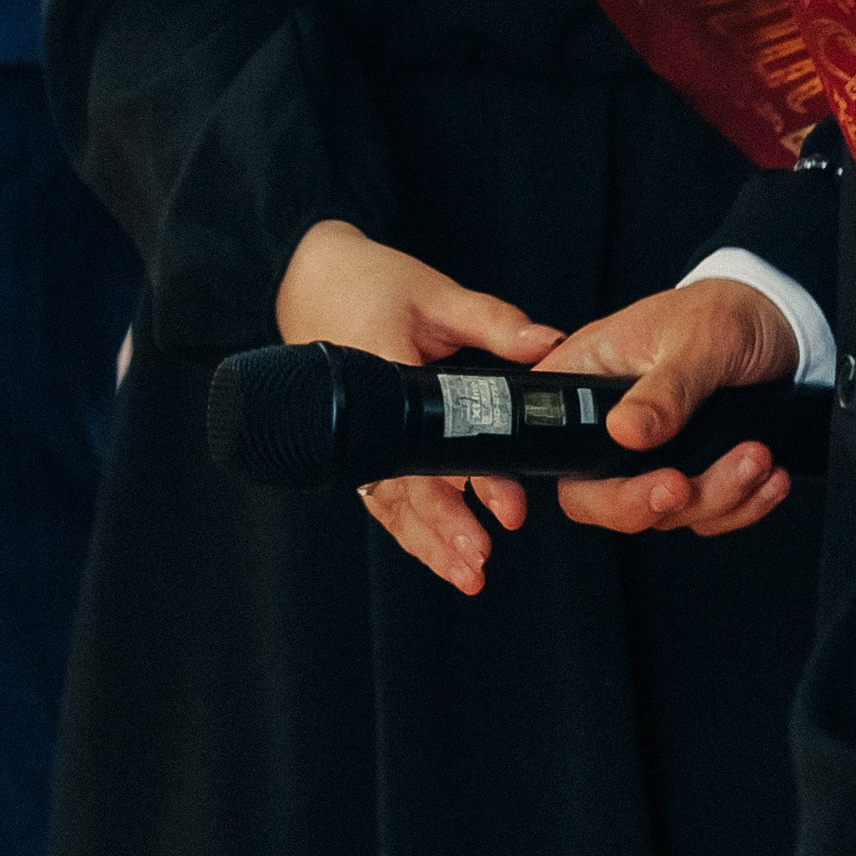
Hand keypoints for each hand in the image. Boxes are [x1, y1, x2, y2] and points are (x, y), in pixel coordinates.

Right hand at [274, 221, 560, 596]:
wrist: (305, 280)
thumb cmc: (368, 283)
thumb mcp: (435, 293)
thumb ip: (492, 321)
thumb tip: (550, 342)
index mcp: (383, 370)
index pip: (429, 440)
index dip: (467, 480)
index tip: (505, 507)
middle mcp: (365, 414)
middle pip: (405, 487)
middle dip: (444, 528)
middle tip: (481, 560)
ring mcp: (356, 435)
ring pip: (390, 503)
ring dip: (426, 542)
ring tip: (467, 574)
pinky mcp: (357, 444)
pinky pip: (382, 495)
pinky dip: (410, 526)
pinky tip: (439, 552)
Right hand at [541, 279, 796, 538]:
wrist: (777, 321)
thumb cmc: (725, 311)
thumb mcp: (698, 340)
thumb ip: (665, 389)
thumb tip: (623, 431)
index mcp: (589, 374)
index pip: (546, 437)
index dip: (541, 481)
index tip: (558, 502)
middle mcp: (610, 419)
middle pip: (593, 496)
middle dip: (644, 504)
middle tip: (683, 487)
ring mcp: (649, 453)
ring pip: (660, 512)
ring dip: (715, 498)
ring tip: (758, 458)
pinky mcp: (689, 470)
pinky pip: (704, 515)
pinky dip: (742, 506)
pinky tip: (769, 477)